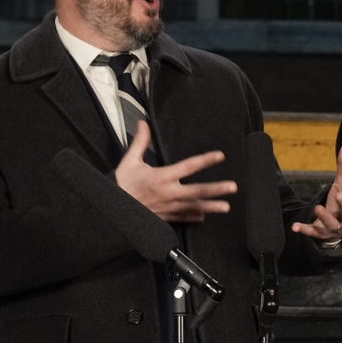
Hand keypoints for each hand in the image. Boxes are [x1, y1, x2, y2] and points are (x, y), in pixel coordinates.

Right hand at [114, 121, 237, 222]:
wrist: (110, 209)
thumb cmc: (121, 185)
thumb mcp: (130, 161)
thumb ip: (141, 142)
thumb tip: (144, 124)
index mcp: (161, 177)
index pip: (188, 166)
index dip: (205, 160)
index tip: (219, 156)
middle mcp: (168, 193)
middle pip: (196, 191)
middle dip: (216, 189)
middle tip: (232, 187)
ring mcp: (167, 207)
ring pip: (193, 207)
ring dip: (211, 207)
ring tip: (226, 207)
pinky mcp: (164, 217)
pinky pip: (182, 218)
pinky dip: (193, 217)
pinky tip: (204, 217)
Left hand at [291, 142, 341, 242]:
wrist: (336, 228)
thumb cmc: (341, 202)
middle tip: (339, 194)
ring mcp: (334, 226)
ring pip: (332, 224)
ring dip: (325, 217)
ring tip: (318, 207)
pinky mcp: (321, 233)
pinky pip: (313, 232)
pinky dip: (305, 230)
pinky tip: (295, 227)